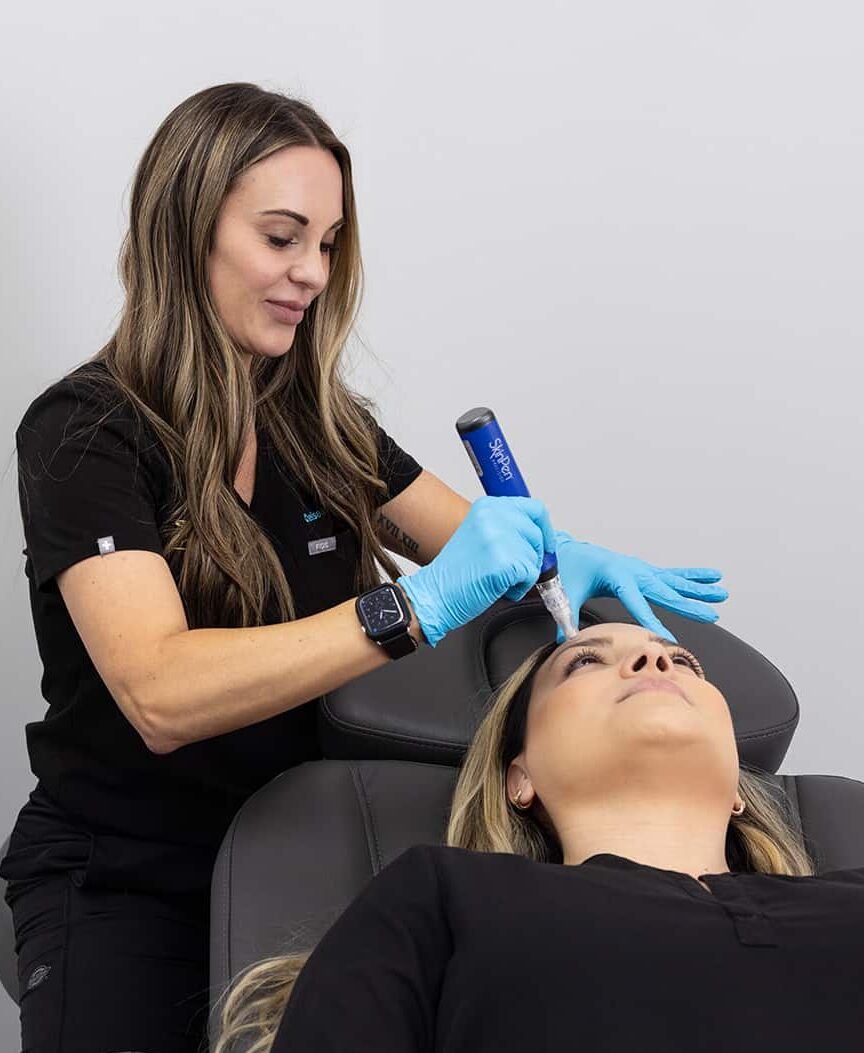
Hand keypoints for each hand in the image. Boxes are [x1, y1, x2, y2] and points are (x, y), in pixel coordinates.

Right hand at [397, 496, 556, 646]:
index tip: (544, 544)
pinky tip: (497, 587)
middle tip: (512, 570)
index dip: (543, 529)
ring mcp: (500, 537)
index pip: (534, 508)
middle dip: (533, 556)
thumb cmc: (455, 572)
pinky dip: (519, 588)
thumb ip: (506, 528)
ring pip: (536, 557)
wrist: (435, 594)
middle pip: (537, 534)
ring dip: (523, 574)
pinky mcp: (506, 561)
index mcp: (488, 506)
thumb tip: (538, 534)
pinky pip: (531, 576)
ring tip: (496, 578)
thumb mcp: (480, 535)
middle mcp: (494, 516)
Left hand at [553, 531, 727, 643]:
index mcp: (615, 577)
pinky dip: (693, 577)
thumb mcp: (565, 594)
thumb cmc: (568, 571)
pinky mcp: (645, 571)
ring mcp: (642, 570)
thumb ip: (566, 617)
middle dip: (687, 605)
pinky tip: (713, 577)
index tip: (667, 636)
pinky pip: (672, 575)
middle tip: (711, 616)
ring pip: (674, 581)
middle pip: (664, 591)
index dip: (651, 619)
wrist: (570, 550)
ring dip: (699, 589)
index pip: (636, 602)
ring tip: (722, 594)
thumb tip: (565, 640)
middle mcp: (633, 571)